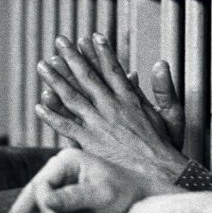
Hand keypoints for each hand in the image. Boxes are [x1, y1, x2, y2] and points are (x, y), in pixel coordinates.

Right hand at [0, 148, 162, 212]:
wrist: (140, 204)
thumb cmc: (125, 192)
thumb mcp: (100, 194)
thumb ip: (72, 197)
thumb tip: (45, 200)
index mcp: (65, 161)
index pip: (40, 184)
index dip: (44, 206)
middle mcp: (58, 173)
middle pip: (32, 199)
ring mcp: (59, 190)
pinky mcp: (63, 207)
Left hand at [35, 33, 187, 182]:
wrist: (158, 175)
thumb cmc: (165, 149)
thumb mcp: (172, 115)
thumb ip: (164, 89)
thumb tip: (160, 63)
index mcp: (130, 100)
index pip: (112, 70)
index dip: (101, 52)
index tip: (91, 37)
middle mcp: (112, 108)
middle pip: (87, 77)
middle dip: (72, 57)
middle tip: (59, 41)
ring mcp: (99, 124)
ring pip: (72, 97)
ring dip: (56, 80)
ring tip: (43, 65)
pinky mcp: (90, 143)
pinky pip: (66, 127)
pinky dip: (52, 116)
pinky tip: (39, 105)